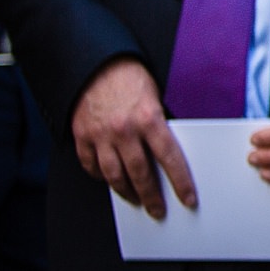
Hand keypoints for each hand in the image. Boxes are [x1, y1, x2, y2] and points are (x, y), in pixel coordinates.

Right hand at [72, 54, 198, 215]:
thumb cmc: (127, 74)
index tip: (188, 199)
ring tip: (135, 199)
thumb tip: (167, 153)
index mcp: (148, 118)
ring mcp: (101, 135)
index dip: (180, 182)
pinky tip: (109, 180)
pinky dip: (100, 176)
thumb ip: (158, 125)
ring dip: (127, 192)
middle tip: (158, 210)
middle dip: (152, 197)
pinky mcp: (82, 135)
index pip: (170, 159)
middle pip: (141, 175)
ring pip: (115, 176)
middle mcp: (124, 130)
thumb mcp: (154, 95)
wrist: (94, 60)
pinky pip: (91, 165)